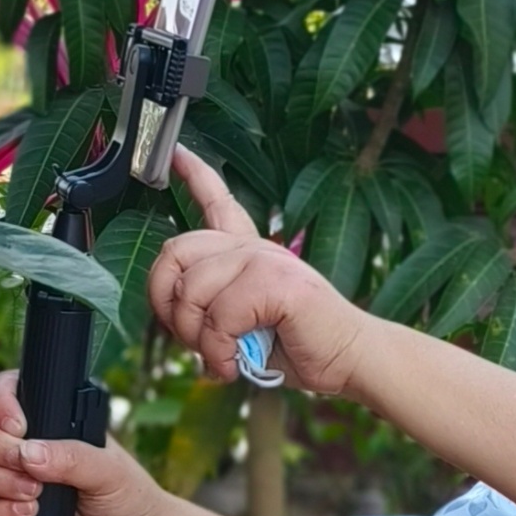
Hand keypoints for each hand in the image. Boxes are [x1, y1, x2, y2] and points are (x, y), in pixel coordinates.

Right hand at [0, 369, 179, 515]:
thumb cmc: (129, 496)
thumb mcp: (110, 468)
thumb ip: (73, 457)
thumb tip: (29, 454)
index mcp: (47, 421)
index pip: (3, 394)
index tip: (19, 427)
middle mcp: (22, 447)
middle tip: (26, 468)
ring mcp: (10, 481)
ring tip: (34, 496)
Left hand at [153, 150, 366, 391]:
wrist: (348, 359)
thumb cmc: (297, 345)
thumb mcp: (241, 324)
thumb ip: (210, 309)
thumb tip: (173, 315)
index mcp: (248, 253)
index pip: (217, 202)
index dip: (193, 175)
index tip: (176, 151)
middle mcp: (254, 248)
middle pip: (175, 252)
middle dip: (168, 306)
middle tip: (192, 339)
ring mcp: (265, 260)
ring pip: (190, 290)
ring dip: (197, 339)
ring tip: (221, 357)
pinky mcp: (277, 281)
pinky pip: (219, 316)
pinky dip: (218, 351)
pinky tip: (233, 364)